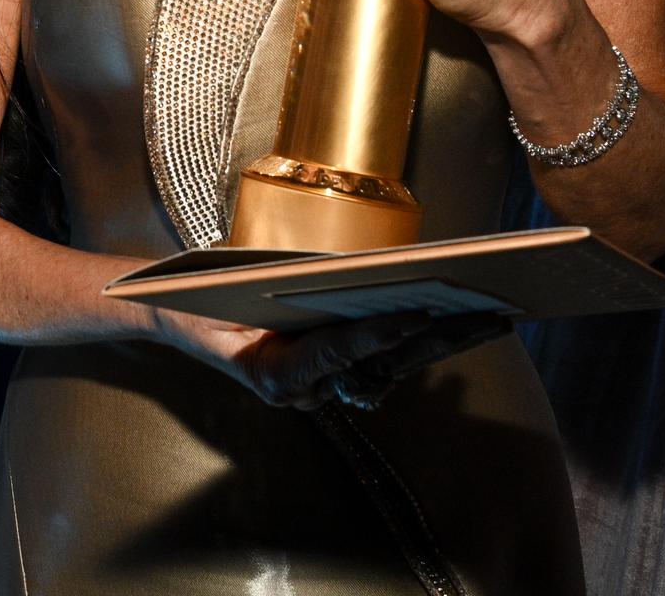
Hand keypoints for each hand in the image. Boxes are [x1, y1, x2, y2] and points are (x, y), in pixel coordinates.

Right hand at [159, 309, 508, 409]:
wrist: (175, 314)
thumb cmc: (196, 299)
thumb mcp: (221, 289)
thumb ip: (269, 290)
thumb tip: (334, 275)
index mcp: (273, 374)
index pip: (335, 351)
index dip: (376, 335)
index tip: (416, 314)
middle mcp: (303, 389)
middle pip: (381, 364)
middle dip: (436, 340)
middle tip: (487, 317)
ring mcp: (319, 386)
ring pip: (390, 368)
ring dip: (440, 344)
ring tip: (489, 317)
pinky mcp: (331, 374)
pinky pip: (382, 364)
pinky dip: (417, 343)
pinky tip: (458, 323)